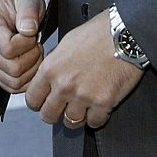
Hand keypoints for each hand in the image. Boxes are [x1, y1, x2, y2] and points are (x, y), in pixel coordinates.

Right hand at [0, 0, 45, 93]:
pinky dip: (28, 80)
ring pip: (13, 81)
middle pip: (12, 68)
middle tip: (36, 43)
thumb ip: (28, 11)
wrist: (15, 9)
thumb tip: (27, 30)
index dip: (27, 44)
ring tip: (34, 52)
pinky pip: (12, 87)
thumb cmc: (19, 3)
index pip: (8, 48)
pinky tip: (31, 63)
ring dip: (32, 70)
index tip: (31, 32)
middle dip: (32, 58)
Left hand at [23, 9, 144, 128]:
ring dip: (76, 117)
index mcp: (50, 69)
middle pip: (48, 115)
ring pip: (71, 122)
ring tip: (82, 108)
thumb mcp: (66, 43)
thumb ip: (55, 64)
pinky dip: (96, 118)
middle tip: (62, 109)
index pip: (32, 99)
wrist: (124, 35)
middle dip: (54, 114)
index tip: (43, 102)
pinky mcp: (103, 103)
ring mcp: (83, 96)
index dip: (37, 102)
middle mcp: (63, 85)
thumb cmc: (98, 34)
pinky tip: (98, 107)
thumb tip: (49, 78)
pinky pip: (94, 122)